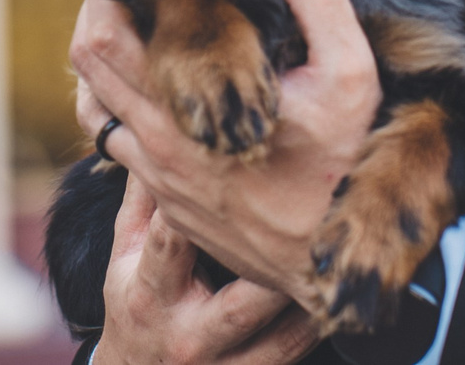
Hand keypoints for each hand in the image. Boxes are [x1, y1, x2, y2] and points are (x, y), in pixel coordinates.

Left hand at [72, 0, 382, 303]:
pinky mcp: (168, 204)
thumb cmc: (346, 170)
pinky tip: (159, 79)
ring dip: (105, 57)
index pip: (106, 36)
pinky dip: (124, 101)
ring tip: (131, 19)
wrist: (337, 269)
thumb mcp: (351, 77)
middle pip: (88, 64)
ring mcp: (157, 179)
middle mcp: (156, 146)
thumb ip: (319, 2)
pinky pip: (120, 143)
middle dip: (98, 6)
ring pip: (97, 106)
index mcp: (183, 112)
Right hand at [94, 173, 321, 364]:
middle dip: (279, 258)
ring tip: (339, 247)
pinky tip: (339, 286)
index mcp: (152, 292)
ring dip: (313, 290)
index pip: (173, 243)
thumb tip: (159, 124)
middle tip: (314, 211)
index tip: (238, 162)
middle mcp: (191, 334)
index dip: (203, 201)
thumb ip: (143, 192)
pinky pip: (297, 352)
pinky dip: (320, 319)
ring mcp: (227, 364)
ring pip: (283, 333)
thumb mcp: (125, 250)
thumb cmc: (135, 301)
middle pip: (243, 298)